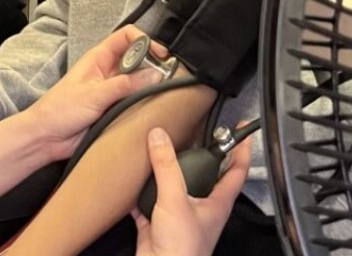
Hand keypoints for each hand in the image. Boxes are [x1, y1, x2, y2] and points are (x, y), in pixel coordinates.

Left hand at [26, 26, 163, 159]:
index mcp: (98, 58)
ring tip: (165, 93)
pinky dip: (146, 103)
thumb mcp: (93, 95)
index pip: (126, 37)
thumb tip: (154, 75)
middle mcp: (107, 72)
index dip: (144, 40)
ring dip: (151, 86)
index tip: (160, 54)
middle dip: (153, 64)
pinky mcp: (115, 108)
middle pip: (138, 59)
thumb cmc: (58, 110)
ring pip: (139, 81)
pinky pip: (136, 101)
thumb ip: (124, 85)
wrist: (47, 137)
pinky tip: (155, 109)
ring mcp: (112, 90)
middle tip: (167, 77)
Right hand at [134, 127, 249, 255]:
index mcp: (216, 202)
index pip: (236, 170)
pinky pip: (148, 201)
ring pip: (176, 185)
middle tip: (193, 132)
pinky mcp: (158, 223)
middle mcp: (200, 207)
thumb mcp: (175, 199)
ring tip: (159, 149)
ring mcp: (180, 215)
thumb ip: (167, 167)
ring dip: (167, 170)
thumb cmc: (184, 250)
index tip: (241, 129)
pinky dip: (140, 190)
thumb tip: (159, 137)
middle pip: (204, 175)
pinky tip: (132, 182)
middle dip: (198, 154)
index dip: (240, 148)